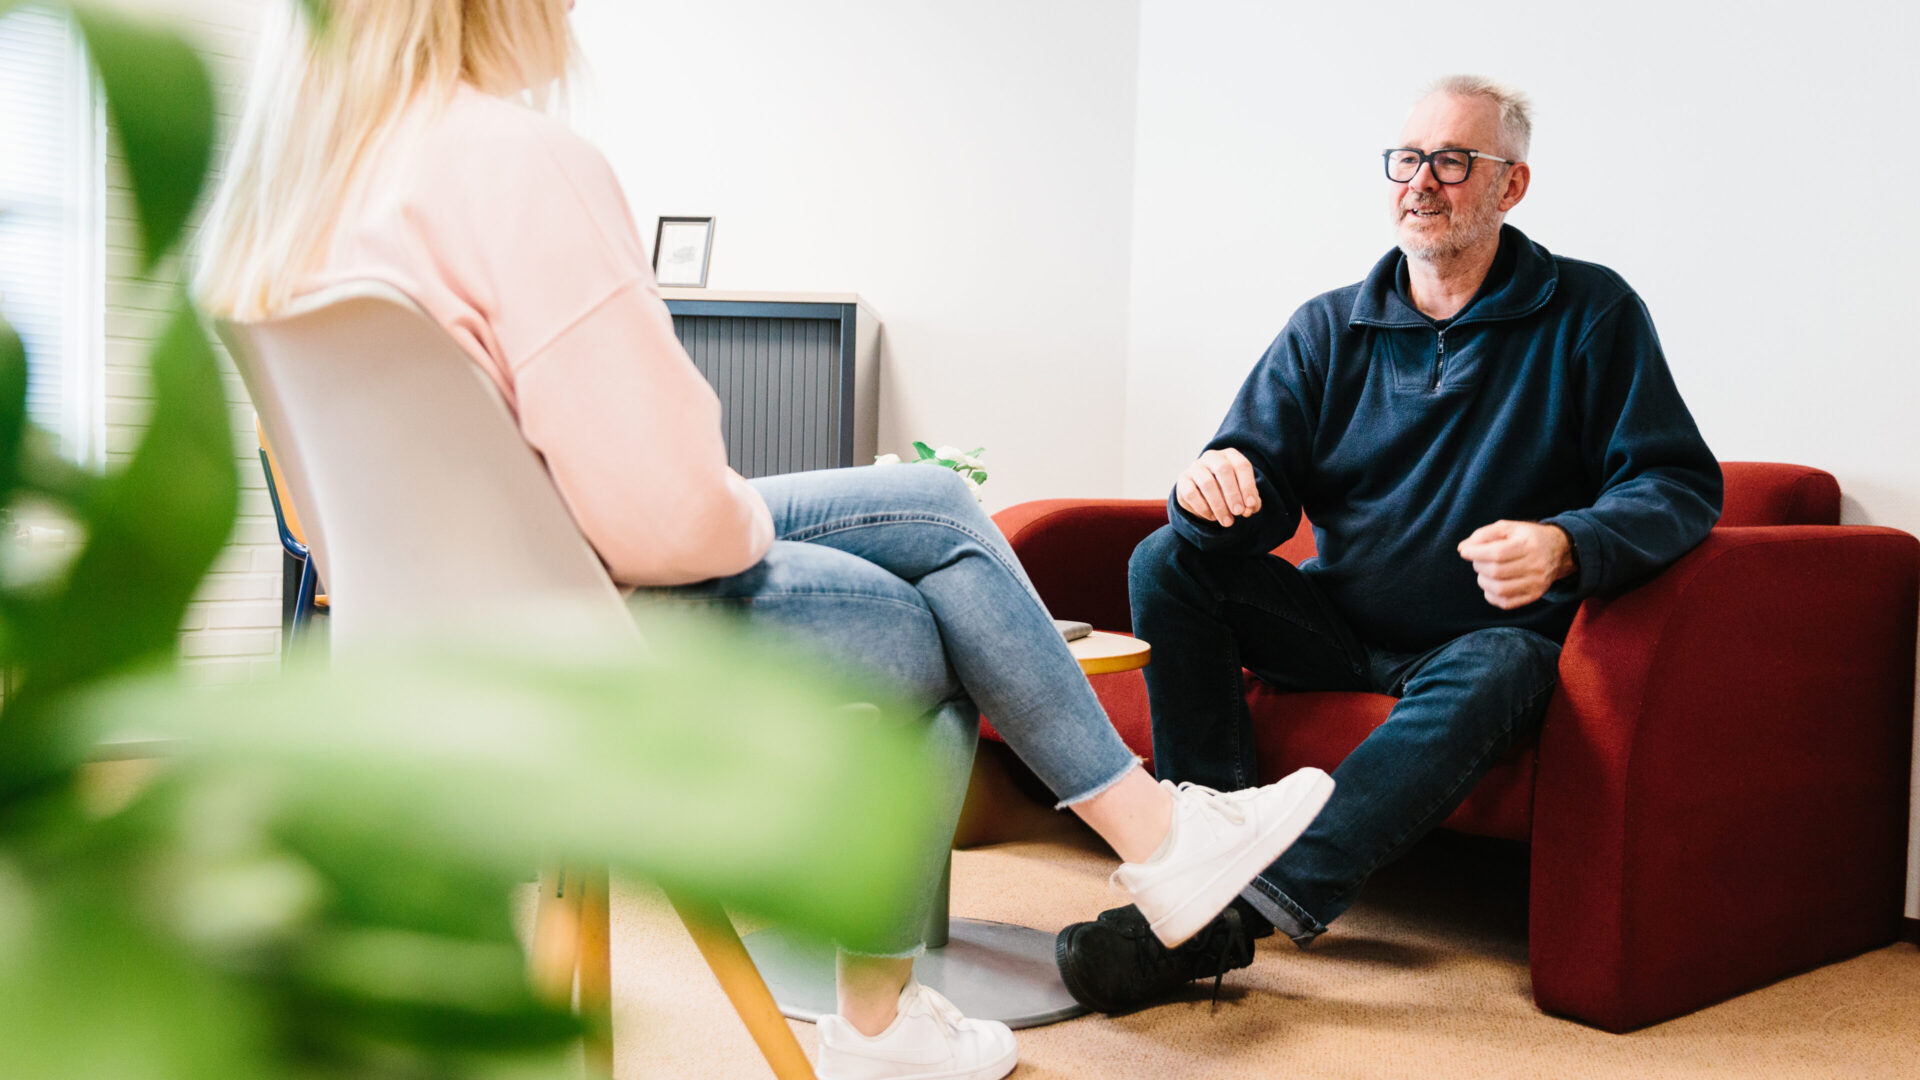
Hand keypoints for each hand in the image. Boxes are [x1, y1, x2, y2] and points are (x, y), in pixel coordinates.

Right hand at [1176, 448, 1262, 526]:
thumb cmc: (1228, 491)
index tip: (1251, 504)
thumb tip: (1248, 510)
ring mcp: (1195, 466)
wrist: (1203, 493)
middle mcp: (1212, 456)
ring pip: (1207, 483)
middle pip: (1223, 470)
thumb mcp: (1243, 495)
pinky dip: (1203, 508)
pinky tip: (1212, 517)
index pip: (1241, 465)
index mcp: (1230, 455)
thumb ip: (1250, 502)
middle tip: (1238, 512)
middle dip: (1233, 493)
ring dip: (1219, 505)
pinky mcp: (1183, 480)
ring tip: (1227, 521)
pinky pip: (1191, 493)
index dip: (1248, 486)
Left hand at [1456, 520, 1574, 609]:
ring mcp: (1536, 583)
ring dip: (1483, 581)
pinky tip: (1491, 584)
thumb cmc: (1527, 537)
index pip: (1497, 553)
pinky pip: (1506, 603)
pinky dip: (1491, 595)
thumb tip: (1462, 548)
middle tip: (1478, 560)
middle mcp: (1535, 565)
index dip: (1476, 553)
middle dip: (1479, 566)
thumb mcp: (1508, 528)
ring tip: (1485, 572)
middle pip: (1496, 571)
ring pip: (1499, 589)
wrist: (1558, 550)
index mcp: (1529, 544)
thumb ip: (1483, 535)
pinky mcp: (1534, 595)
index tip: (1465, 552)